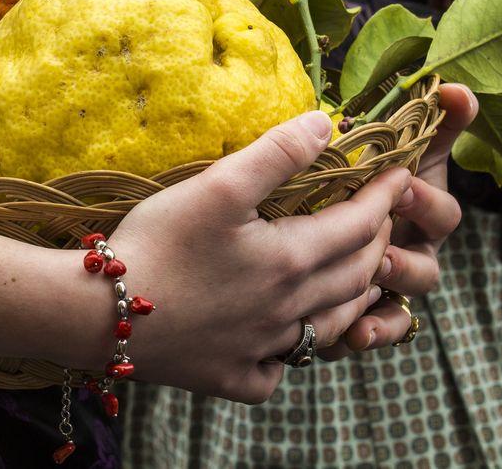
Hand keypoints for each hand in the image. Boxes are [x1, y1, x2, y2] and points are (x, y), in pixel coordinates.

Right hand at [112, 111, 412, 403]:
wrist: (101, 315)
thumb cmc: (158, 244)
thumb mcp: (217, 187)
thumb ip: (276, 153)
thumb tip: (326, 124)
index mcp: (289, 260)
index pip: (359, 225)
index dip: (384, 197)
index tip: (400, 175)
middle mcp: (286, 309)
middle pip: (355, 276)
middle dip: (378, 243)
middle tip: (381, 219)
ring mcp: (260, 349)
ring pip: (329, 327)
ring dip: (355, 298)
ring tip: (360, 278)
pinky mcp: (229, 378)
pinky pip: (276, 371)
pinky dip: (293, 355)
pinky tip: (285, 341)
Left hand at [324, 83, 477, 356]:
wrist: (307, 217)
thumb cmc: (358, 176)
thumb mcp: (387, 147)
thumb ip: (423, 121)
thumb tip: (457, 88)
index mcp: (419, 212)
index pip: (442, 212)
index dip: (425, 200)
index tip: (401, 184)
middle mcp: (413, 251)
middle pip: (427, 263)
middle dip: (403, 255)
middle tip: (379, 243)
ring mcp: (393, 286)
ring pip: (403, 302)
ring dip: (387, 293)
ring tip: (366, 280)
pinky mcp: (368, 313)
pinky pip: (378, 330)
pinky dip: (371, 333)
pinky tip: (352, 335)